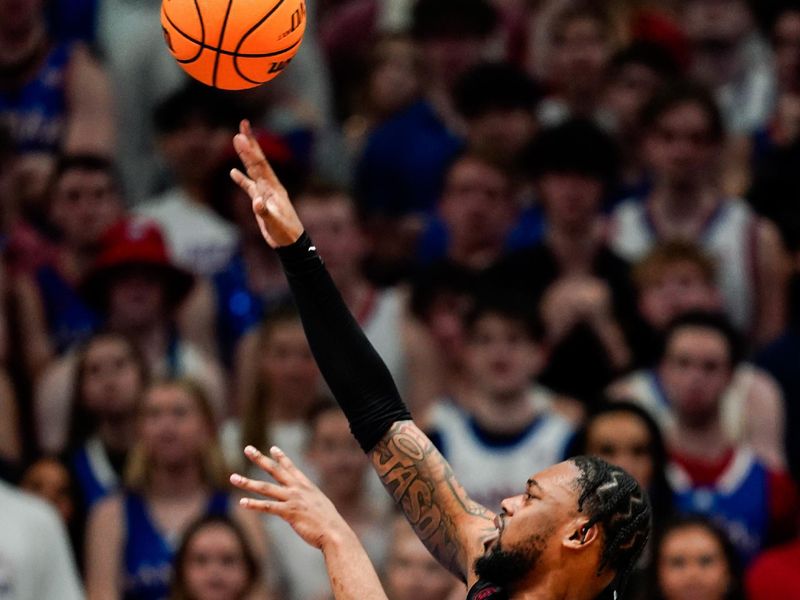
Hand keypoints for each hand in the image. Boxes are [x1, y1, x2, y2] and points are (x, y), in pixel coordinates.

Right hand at [229, 120, 303, 247]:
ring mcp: (266, 192)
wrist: (291, 243)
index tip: (241, 134)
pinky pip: (250, 186)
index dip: (250, 150)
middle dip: (250, 142)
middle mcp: (270, 186)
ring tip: (238, 140)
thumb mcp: (276, 223)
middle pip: (257, 160)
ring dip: (245, 156)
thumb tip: (256, 201)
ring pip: (253, 170)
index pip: (259, 165)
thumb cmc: (286, 233)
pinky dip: (242, 179)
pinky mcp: (261, 201)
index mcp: (274, 188)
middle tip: (243, 123)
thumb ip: (265, 212)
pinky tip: (233, 172)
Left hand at [231, 445, 348, 549]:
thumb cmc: (328, 522)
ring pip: (265, 488)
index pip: (290, 467)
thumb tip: (307, 503)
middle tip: (247, 448)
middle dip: (260, 459)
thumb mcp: (320, 505)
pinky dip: (254, 504)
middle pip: (275, 470)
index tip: (272, 448)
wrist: (334, 532)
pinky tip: (242, 502)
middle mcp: (297, 489)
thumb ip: (310, 501)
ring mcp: (292, 499)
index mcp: (306, 486)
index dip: (281, 457)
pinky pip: (268, 507)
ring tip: (233, 477)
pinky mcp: (288, 512)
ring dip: (248, 482)